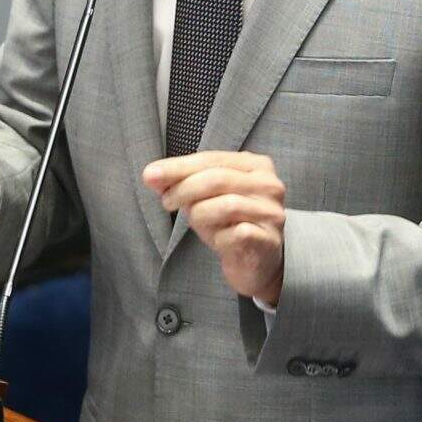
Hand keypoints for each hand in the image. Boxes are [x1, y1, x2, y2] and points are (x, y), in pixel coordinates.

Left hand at [143, 152, 285, 305]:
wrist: (256, 263)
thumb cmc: (228, 223)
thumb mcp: (204, 197)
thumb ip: (182, 182)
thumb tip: (151, 175)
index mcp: (255, 165)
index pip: (210, 158)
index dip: (178, 167)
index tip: (150, 176)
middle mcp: (269, 185)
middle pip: (217, 178)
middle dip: (184, 189)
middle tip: (166, 202)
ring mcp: (272, 212)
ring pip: (226, 205)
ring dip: (200, 214)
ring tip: (195, 222)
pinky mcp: (269, 240)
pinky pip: (236, 233)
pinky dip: (218, 236)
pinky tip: (218, 239)